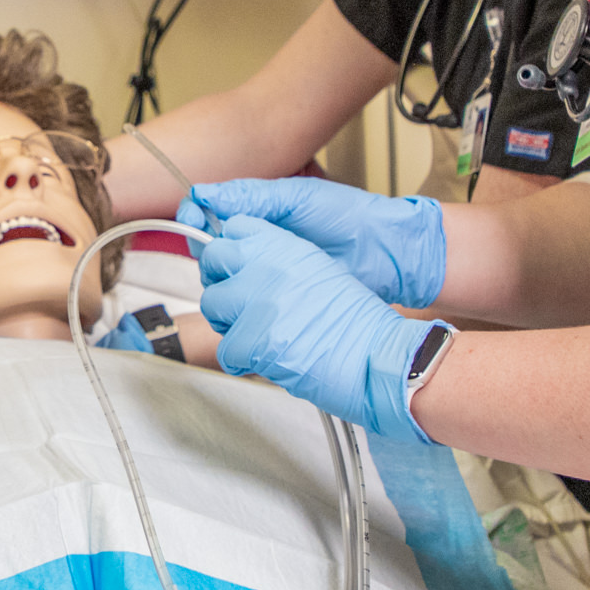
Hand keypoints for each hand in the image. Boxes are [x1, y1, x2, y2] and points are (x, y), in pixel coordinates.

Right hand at [182, 178, 445, 308]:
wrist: (386, 254)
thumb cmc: (348, 217)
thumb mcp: (297, 198)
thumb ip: (250, 195)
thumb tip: (203, 193)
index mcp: (259, 211)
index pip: (208, 212)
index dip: (193, 216)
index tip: (190, 220)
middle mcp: (258, 240)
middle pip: (209, 247)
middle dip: (205, 250)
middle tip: (216, 253)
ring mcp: (266, 269)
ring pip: (223, 277)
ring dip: (221, 278)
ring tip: (233, 276)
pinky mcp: (277, 297)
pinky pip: (245, 301)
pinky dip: (239, 302)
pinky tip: (245, 299)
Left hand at [197, 215, 428, 439]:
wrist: (377, 356)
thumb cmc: (357, 322)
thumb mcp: (320, 270)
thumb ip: (280, 262)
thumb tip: (247, 268)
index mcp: (285, 245)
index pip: (235, 229)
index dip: (233, 251)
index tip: (237, 267)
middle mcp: (266, 266)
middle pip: (213, 261)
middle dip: (222, 282)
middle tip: (239, 304)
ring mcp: (255, 302)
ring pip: (212, 304)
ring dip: (229, 321)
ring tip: (256, 334)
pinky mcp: (250, 340)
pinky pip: (224, 348)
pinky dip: (240, 359)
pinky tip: (264, 359)